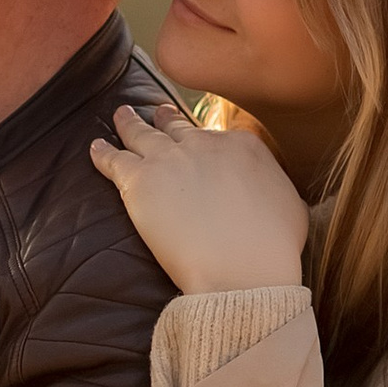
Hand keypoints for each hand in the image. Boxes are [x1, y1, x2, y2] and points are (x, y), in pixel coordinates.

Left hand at [86, 101, 310, 296]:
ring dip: (129, 122)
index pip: (217, 136)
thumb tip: (275, 189)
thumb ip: (277, 186)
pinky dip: (102, 152)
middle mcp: (203, 143)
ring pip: (141, 132)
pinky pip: (114, 159)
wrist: (242, 272)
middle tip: (158, 114)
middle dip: (166, 119)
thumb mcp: (292, 206)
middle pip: (178, 127)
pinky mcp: (139, 181)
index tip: (200, 146)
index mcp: (242, 146)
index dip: (205, 141)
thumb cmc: (273, 249)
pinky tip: (95, 148)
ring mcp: (169, 159)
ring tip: (121, 114)